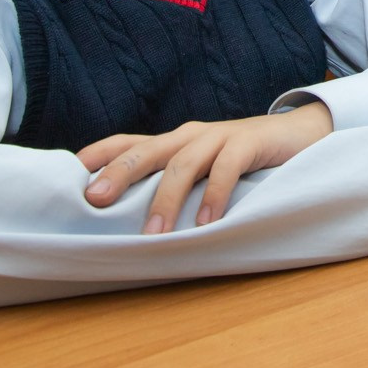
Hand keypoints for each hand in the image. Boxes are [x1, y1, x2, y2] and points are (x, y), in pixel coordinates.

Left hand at [79, 100, 333, 233]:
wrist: (299, 133)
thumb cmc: (244, 158)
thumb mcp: (204, 167)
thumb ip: (175, 183)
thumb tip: (132, 221)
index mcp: (174, 141)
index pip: (128, 142)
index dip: (98, 154)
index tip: (68, 175)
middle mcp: (190, 135)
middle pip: (147, 150)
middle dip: (119, 174)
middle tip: (95, 200)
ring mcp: (219, 136)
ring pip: (183, 163)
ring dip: (165, 199)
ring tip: (153, 234)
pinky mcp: (249, 142)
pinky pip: (227, 168)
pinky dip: (214, 196)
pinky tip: (206, 223)